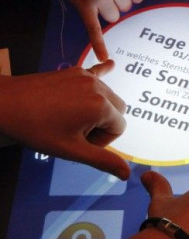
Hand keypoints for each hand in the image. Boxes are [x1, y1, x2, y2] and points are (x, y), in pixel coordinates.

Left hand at [0, 62, 128, 178]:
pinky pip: (97, 73)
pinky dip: (104, 73)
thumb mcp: (71, 150)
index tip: (81, 142)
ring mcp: (86, 77)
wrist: (5, 103)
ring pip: (108, 96)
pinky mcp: (75, 71)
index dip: (103, 140)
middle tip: (77, 132)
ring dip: (98, 108)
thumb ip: (102, 160)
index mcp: (100, 108)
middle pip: (118, 110)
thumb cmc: (36, 129)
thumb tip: (126, 173)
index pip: (119, 127)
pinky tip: (111, 65)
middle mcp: (98, 89)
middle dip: (104, 124)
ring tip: (71, 118)